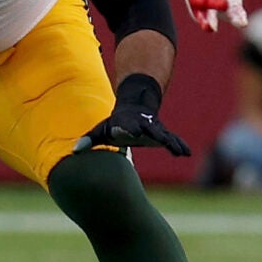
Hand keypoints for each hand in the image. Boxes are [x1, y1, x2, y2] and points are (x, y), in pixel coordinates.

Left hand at [73, 72, 188, 156]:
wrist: (134, 108)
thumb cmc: (115, 123)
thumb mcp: (101, 130)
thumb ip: (89, 140)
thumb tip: (74, 151)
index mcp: (125, 123)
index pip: (126, 126)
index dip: (129, 128)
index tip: (133, 132)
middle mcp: (141, 125)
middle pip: (148, 129)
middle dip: (153, 133)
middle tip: (160, 140)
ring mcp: (153, 129)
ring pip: (164, 135)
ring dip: (171, 142)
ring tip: (180, 151)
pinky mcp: (162, 134)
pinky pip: (173, 139)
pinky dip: (179, 145)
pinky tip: (187, 153)